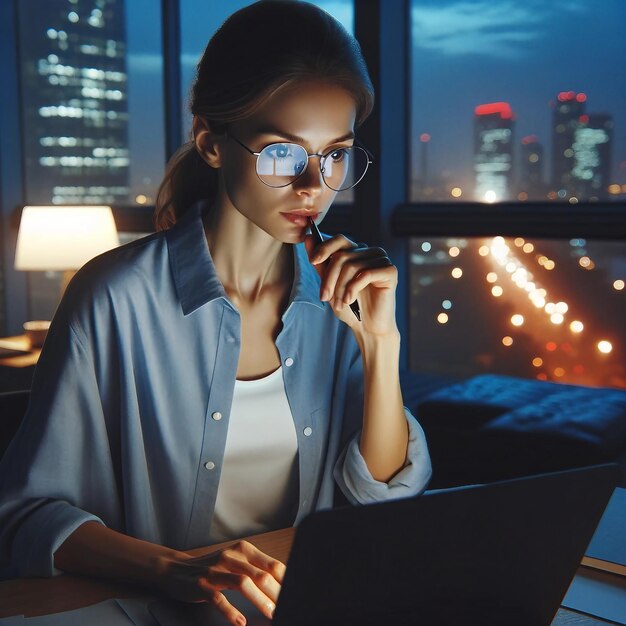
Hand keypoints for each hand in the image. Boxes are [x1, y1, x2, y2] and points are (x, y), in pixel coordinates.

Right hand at [156, 540, 284, 624]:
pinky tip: (240, 622)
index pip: (272, 565)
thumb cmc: (214, 567)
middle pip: (261, 574)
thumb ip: (257, 570)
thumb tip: (283, 585)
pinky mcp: (202, 584)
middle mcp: (232, 556)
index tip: (296, 595)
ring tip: (271, 614)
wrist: (176, 568)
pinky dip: (231, 611)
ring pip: (243, 582)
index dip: (286, 582)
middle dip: (277, 593)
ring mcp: (216, 570)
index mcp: (244, 550)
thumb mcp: (237, 562)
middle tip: (288, 608)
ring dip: (260, 600)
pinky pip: (219, 598)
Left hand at [304, 233, 398, 336]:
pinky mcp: (390, 271)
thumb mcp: (330, 285)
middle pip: (342, 256)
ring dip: (340, 288)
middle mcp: (370, 252)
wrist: (368, 328)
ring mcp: (381, 260)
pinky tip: (350, 300)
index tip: (312, 261)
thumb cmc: (350, 307)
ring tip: (339, 304)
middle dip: (329, 278)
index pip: (340, 240)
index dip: (324, 248)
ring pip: (352, 266)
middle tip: (324, 297)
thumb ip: (321, 263)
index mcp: (357, 252)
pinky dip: (353, 288)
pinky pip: (366, 273)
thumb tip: (308, 237)